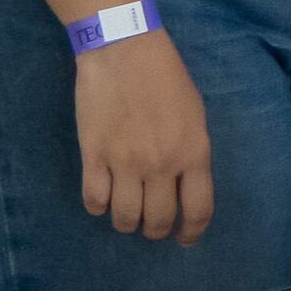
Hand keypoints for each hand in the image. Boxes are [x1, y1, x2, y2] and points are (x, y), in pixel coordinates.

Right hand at [75, 31, 214, 242]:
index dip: (191, 232)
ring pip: (124, 217)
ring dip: (126, 223)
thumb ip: (191, 152)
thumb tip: (185, 183)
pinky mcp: (93, 156)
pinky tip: (101, 199)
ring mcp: (125, 163)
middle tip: (151, 227)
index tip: (184, 239)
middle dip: (155, 231)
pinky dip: (97, 207)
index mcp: (194, 154)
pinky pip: (93, 199)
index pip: (198, 210)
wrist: (125, 52)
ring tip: (126, 216)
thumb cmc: (166, 79)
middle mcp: (161, 165)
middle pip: (157, 220)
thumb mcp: (195, 116)